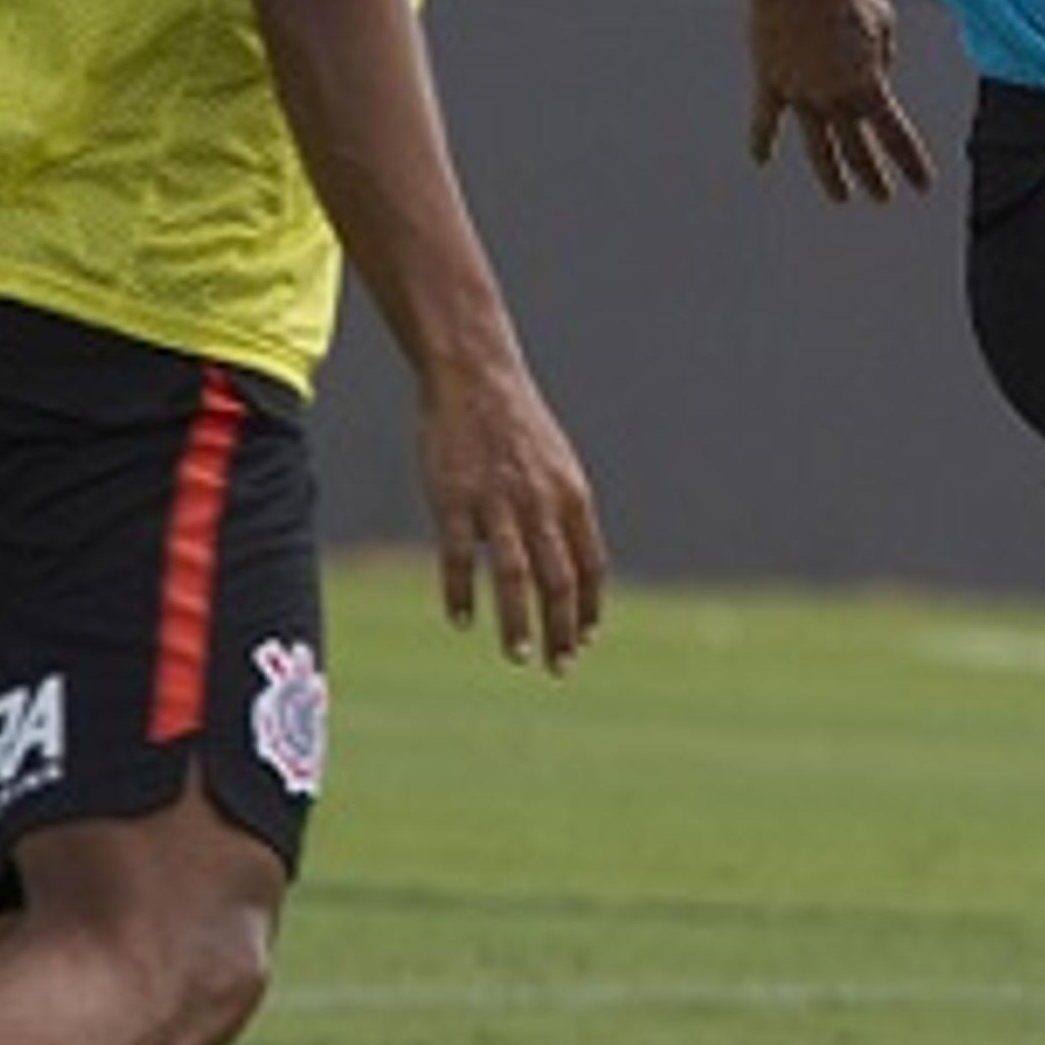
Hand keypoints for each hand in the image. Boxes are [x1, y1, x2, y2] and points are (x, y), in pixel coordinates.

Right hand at [418, 357, 605, 672]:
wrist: (476, 377)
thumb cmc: (517, 426)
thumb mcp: (557, 465)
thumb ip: (565, 513)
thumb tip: (573, 563)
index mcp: (572, 497)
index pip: (591, 565)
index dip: (590, 607)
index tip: (587, 639)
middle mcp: (541, 504)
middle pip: (559, 580)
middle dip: (563, 629)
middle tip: (561, 667)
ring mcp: (496, 503)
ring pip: (514, 576)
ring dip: (519, 623)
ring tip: (521, 657)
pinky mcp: (453, 500)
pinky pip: (458, 558)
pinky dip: (461, 593)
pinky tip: (462, 620)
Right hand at [747, 0, 935, 203]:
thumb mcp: (884, 24)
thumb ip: (884, 61)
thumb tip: (876, 80)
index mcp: (870, 86)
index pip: (897, 138)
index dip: (912, 165)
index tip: (924, 187)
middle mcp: (836, 99)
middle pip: (860, 152)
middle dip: (874, 179)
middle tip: (883, 198)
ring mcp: (800, 95)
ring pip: (818, 149)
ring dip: (831, 178)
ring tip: (841, 197)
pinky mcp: (770, 83)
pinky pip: (765, 121)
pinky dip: (762, 142)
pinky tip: (761, 161)